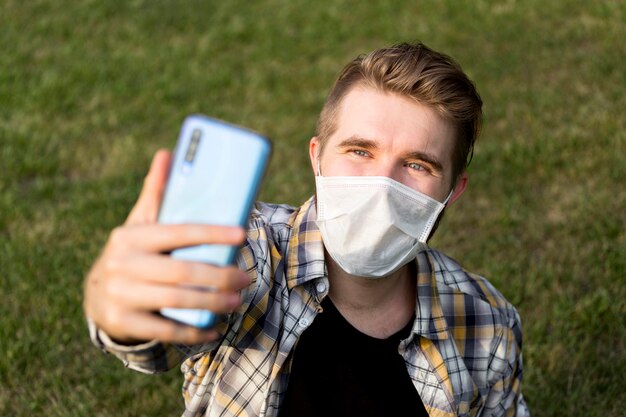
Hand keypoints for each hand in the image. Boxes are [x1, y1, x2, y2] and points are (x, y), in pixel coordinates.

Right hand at [83, 150, 250, 344]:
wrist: (96, 295)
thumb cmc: (132, 253)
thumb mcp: (139, 223)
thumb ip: (155, 193)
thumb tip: (167, 152)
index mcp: (131, 236)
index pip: (178, 232)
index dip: (212, 233)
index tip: (242, 234)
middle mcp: (122, 264)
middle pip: (182, 270)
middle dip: (220, 275)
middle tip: (246, 278)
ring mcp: (120, 295)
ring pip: (177, 300)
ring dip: (213, 302)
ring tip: (237, 300)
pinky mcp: (123, 322)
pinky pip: (165, 330)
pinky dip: (193, 331)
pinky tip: (214, 328)